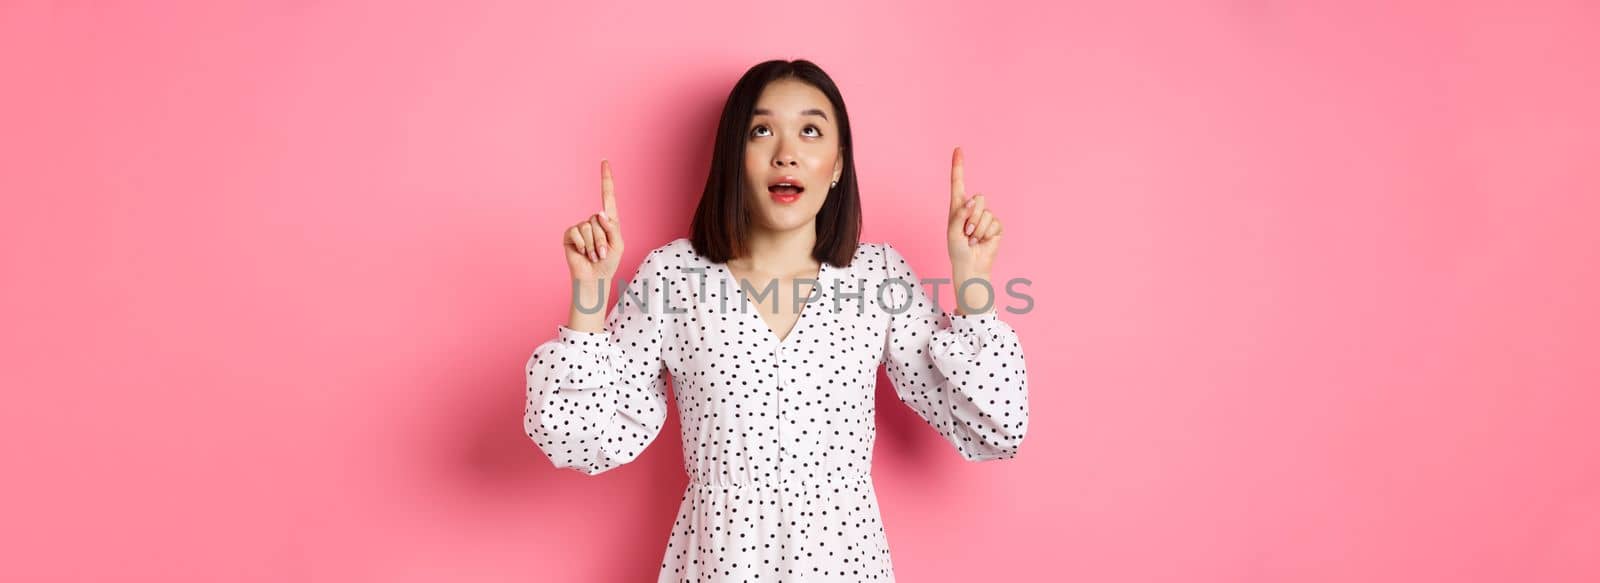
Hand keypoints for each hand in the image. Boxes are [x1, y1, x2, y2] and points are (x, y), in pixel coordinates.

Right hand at [564, 159, 624, 282]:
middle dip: (602, 239)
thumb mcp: (617, 245)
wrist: (593, 278)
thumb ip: (612, 228)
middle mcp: (594, 220)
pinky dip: (582, 246)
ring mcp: (581, 227)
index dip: (606, 179)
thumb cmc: (608, 262)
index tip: (604, 161)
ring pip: (588, 227)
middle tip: (601, 253)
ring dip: (593, 245)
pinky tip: (582, 254)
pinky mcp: (570, 234)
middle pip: (599, 218)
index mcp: (608, 220)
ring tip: (593, 255)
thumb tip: (599, 212)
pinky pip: (577, 233)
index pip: (607, 196)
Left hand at [946, 146, 1001, 279]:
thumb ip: (960, 214)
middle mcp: (972, 208)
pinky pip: (994, 223)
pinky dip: (986, 234)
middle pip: (978, 198)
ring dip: (977, 229)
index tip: (958, 149)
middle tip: (967, 233)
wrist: (971, 265)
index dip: (958, 166)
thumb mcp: (952, 231)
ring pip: (986, 212)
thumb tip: (972, 201)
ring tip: (973, 239)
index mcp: (957, 207)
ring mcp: (985, 216)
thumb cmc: (958, 250)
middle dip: (972, 217)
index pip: (958, 182)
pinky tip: (982, 241)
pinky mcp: (996, 226)